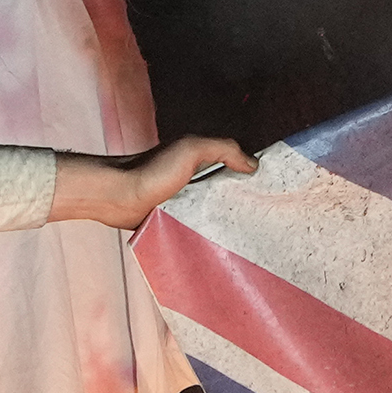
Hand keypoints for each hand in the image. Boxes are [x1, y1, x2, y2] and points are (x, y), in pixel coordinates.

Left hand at [46, 132, 248, 232]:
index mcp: (201, 159)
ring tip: (250, 235)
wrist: (117, 198)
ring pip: (215, 211)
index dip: (253, 174)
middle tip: (266, 217)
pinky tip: (223, 244)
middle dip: (245, 202)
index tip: (273, 189)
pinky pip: (198, 228)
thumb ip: (223, 149)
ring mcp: (185, 202)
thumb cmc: (152, 170)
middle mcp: (195, 179)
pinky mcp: (175, 222)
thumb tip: (253, 164)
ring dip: (227, 220)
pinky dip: (209, 233)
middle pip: (228, 190)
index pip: (235, 164)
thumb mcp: (191, 149)